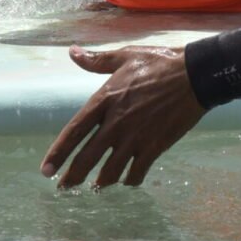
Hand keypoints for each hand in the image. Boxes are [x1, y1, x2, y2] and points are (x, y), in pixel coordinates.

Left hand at [42, 45, 204, 189]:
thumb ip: (96, 60)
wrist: (195, 76)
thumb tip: (73, 52)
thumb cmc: (159, 63)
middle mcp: (116, 123)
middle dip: (72, 176)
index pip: (73, 132)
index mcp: (105, 100)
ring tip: (94, 188)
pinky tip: (126, 181)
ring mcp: (135, 138)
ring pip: (110, 171)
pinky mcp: (155, 147)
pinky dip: (129, 180)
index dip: (57, 153)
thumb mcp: (124, 56)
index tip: (46, 169)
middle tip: (62, 188)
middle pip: (87, 158)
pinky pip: (137, 172)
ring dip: (100, 182)